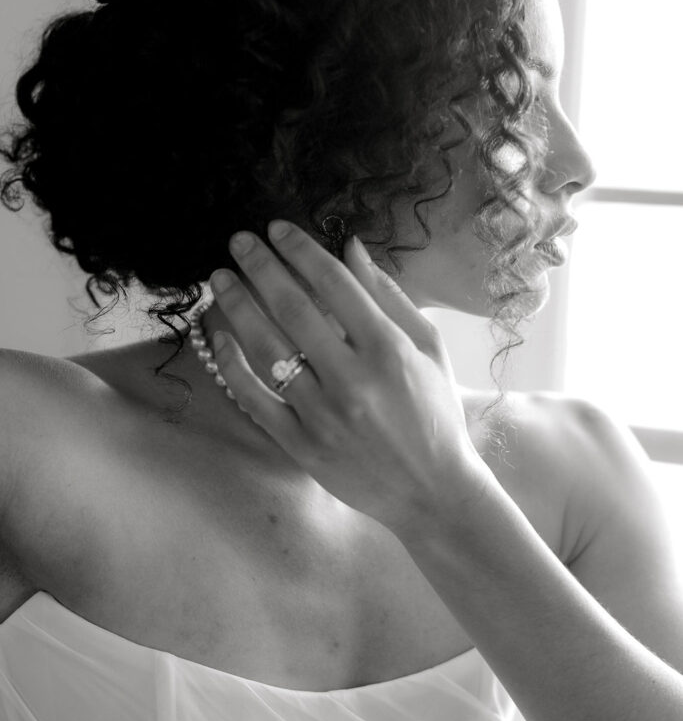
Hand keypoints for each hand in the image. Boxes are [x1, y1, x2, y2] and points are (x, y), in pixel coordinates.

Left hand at [209, 221, 486, 539]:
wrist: (432, 492)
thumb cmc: (435, 413)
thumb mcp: (428, 349)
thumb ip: (389, 296)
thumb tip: (351, 247)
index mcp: (388, 350)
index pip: (334, 285)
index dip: (300, 250)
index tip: (276, 228)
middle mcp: (353, 379)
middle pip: (293, 309)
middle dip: (260, 267)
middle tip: (237, 240)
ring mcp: (323, 415)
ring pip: (266, 350)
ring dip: (238, 307)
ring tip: (219, 279)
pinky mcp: (301, 445)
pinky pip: (255, 399)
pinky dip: (233, 365)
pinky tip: (219, 336)